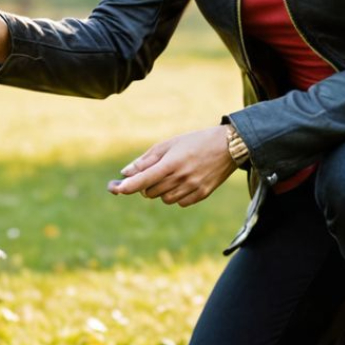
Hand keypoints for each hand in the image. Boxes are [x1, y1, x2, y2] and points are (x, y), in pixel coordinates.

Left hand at [107, 126, 235, 206]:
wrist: (228, 146)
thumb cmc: (194, 142)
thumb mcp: (169, 145)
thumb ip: (146, 160)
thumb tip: (125, 173)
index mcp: (171, 163)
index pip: (144, 179)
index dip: (128, 186)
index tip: (117, 189)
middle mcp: (182, 177)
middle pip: (151, 191)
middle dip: (146, 185)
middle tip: (154, 173)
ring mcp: (193, 187)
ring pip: (164, 199)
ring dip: (161, 191)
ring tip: (172, 175)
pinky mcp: (202, 194)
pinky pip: (180, 202)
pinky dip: (176, 195)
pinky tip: (184, 182)